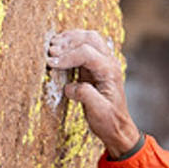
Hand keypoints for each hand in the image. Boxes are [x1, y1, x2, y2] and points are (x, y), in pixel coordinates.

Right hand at [46, 28, 139, 157]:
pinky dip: (71, 45)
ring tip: (53, 46)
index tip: (51, 63)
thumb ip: (84, 95)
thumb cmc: (109, 121)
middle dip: (68, 42)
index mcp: (110, 71)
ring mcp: (103, 62)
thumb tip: (69, 86)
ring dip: (70, 39)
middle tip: (50, 50)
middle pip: (90, 39)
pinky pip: (84, 48)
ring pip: (88, 39)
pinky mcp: (95, 67)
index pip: (87, 54)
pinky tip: (60, 50)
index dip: (67, 56)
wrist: (117, 128)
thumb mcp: (98, 111)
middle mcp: (109, 62)